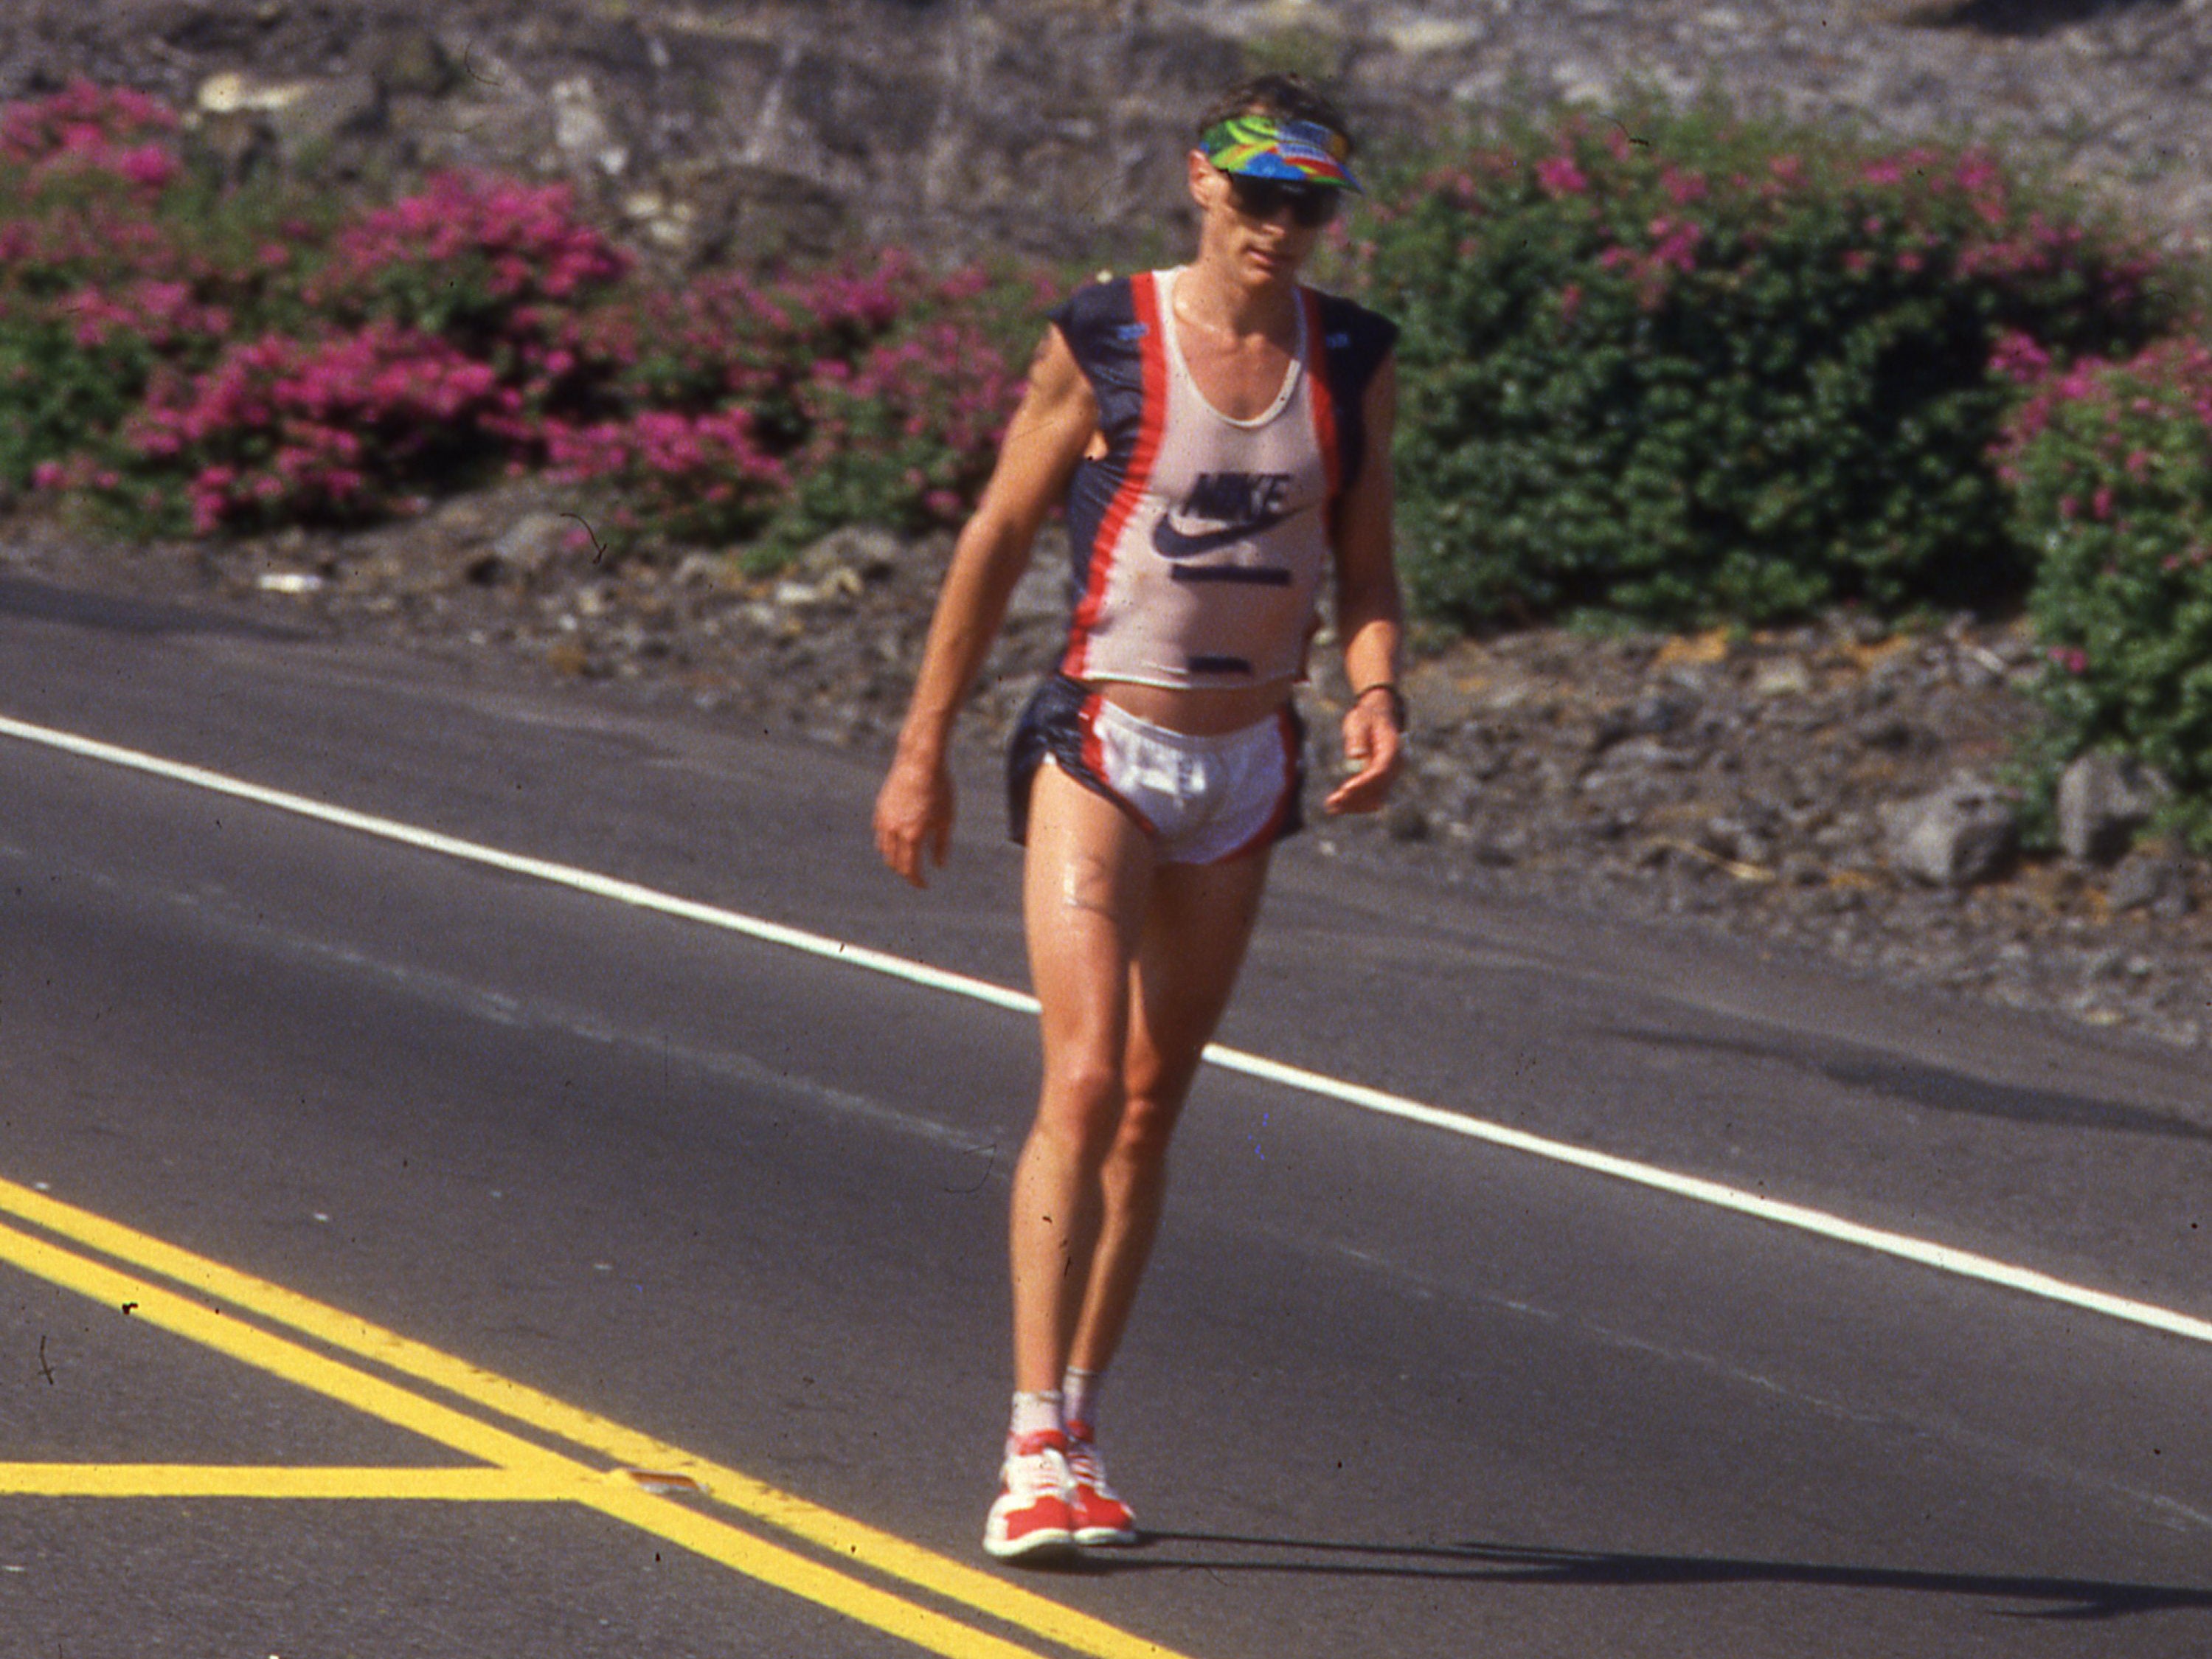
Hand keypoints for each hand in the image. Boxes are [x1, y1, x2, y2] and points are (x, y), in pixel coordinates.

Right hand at [874, 751, 954, 886]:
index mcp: (912, 836)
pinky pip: (879, 833)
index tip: (924, 885)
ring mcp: (884, 820)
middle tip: (916, 875)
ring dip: (894, 859)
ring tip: (905, 859)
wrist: (920, 761)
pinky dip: (886, 842)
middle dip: (905, 872)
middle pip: (894, 863)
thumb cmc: (939, 789)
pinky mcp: (880, 808)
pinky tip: (896, 840)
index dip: (917, 881)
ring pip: (883, 849)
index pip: (910, 869)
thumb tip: (939, 866)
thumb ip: (941, 845)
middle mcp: (894, 831)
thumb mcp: (947, 819)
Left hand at [1322, 690, 1403, 814]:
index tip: (1345, 789)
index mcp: (1393, 747)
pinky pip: (1371, 796)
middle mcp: (1396, 764)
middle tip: (1332, 802)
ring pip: (1375, 797)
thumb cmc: (1367, 717)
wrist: (1377, 715)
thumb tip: (1356, 756)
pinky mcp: (1381, 780)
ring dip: (1354, 804)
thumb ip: (1357, 738)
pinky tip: (1336, 807)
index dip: (1364, 782)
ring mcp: (1390, 774)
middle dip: (1355, 797)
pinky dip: (1355, 802)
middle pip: (1378, 788)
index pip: (1381, 770)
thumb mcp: (1359, 721)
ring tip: (1331, 807)